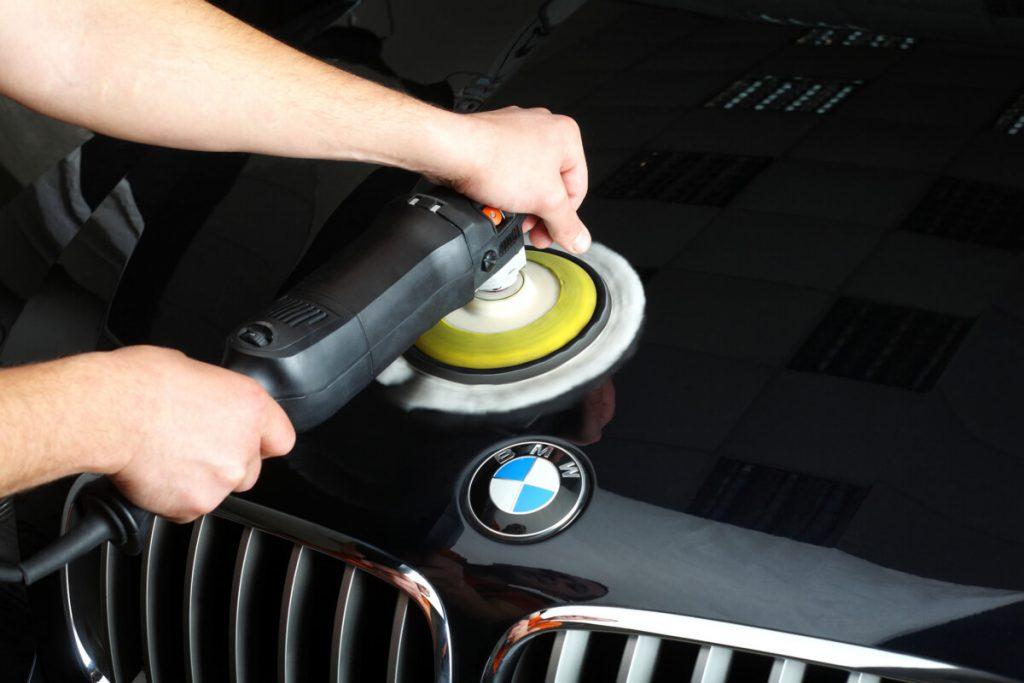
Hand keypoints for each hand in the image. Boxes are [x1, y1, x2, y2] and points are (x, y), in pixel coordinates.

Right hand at [96, 346, 293, 521]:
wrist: (107, 413)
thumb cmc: (140, 383)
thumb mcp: (193, 372)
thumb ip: (217, 398)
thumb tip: (210, 405)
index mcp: (250, 408)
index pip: (281, 438)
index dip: (262, 442)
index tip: (250, 443)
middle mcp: (243, 447)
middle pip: (249, 469)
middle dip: (224, 464)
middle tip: (191, 447)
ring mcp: (221, 480)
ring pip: (217, 490)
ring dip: (198, 480)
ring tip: (165, 455)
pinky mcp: (194, 505)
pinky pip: (188, 507)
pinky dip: (173, 497)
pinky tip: (154, 473)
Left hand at [442, 106, 590, 253]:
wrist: (452, 151)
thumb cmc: (495, 161)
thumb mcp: (545, 202)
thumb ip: (567, 224)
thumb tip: (580, 240)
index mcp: (566, 135)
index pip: (577, 188)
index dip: (565, 217)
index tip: (552, 234)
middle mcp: (543, 127)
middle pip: (552, 185)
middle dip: (540, 212)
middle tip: (531, 230)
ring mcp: (515, 131)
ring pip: (528, 180)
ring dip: (522, 204)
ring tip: (509, 213)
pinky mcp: (492, 140)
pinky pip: (506, 172)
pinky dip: (503, 190)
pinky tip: (495, 201)